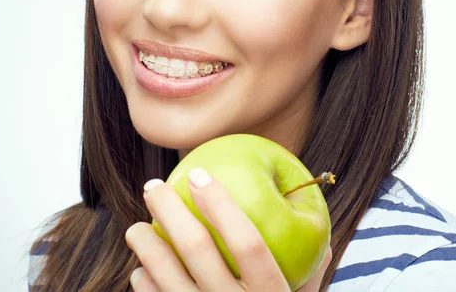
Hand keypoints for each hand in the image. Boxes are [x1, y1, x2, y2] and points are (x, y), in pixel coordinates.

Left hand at [125, 169, 331, 291]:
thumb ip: (311, 272)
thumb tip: (319, 229)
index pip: (248, 241)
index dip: (222, 204)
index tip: (199, 174)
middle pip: (197, 249)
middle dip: (169, 209)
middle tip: (152, 185)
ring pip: (166, 276)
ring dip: (145, 244)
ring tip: (136, 228)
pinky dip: (143, 283)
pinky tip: (141, 269)